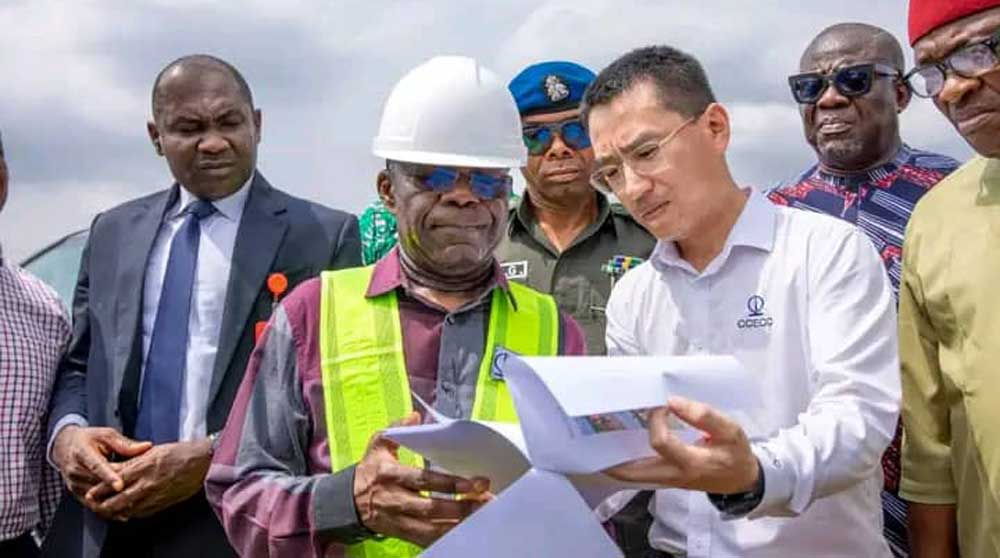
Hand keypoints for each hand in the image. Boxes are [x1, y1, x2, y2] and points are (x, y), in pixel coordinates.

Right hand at [51, 425, 151, 514]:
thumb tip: (147, 447)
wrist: (65, 446)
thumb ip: (125, 444)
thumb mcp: (106, 435)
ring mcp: (74, 484)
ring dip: (111, 504)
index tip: (120, 485)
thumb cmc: (90, 439)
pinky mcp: (76, 493)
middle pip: (96, 485)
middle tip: (136, 497)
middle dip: (115, 492)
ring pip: (94, 498)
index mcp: (82, 453)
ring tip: (133, 507)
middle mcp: (75, 470)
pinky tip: (122, 514)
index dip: (108, 477)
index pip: (96, 466)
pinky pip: (91, 505)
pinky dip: (106, 510)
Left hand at [87, 439, 212, 519]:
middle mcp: (146, 483)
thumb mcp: (153, 451)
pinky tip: (127, 512)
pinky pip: (142, 512)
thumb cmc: (180, 453)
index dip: (100, 488)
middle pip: (117, 500)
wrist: (202, 463)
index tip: (91, 492)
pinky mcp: (162, 503)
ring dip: (115, 512)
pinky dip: (131, 513)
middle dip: (102, 504)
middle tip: (94, 504)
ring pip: (128, 509)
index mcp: (142, 467)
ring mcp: (154, 495)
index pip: (114, 480)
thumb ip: (135, 460)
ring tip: (106, 511)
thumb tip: (119, 467)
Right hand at [354, 412, 490, 546]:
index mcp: (390, 475)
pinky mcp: (401, 534)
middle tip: (486, 499)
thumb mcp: (378, 444)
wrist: (347, 501)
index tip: (475, 482)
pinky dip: (446, 537)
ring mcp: (398, 520)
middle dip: (462, 506)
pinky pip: (426, 540)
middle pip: (432, 507)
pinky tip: (465, 530)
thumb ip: (397, 429)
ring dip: (458, 523)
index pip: (423, 481)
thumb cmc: (370, 470)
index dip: (450, 483)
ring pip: (432, 528)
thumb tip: (415, 417)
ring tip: (482, 514)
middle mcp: (395, 500)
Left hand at [604, 397, 759, 494]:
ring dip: (614, 459)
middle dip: (610, 456)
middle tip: (591, 435)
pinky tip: (618, 443)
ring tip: (598, 437)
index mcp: (691, 463)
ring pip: (632, 475)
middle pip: (633, 472)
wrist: (742, 481)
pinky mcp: (665, 478)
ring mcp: (667, 480)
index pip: (661, 443)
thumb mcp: (731, 431)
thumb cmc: (736, 454)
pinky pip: (639, 472)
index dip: (656, 420)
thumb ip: (705, 415)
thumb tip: (673, 401)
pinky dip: (625, 460)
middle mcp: (673, 475)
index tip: (661, 405)